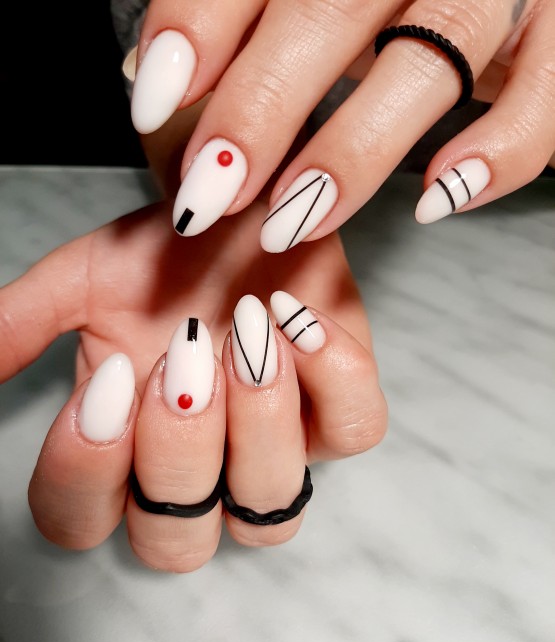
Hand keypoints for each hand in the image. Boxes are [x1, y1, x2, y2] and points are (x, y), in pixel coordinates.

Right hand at [0, 200, 386, 570]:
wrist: (238, 204)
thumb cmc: (164, 253)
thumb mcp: (84, 281)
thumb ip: (21, 326)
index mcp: (125, 449)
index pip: (80, 520)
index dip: (84, 470)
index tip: (111, 374)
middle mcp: (201, 469)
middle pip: (177, 544)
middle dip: (176, 452)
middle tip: (181, 354)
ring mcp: (276, 449)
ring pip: (273, 512)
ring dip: (255, 426)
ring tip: (244, 335)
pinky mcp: (341, 411)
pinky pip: (356, 434)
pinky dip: (333, 379)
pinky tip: (299, 320)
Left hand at [129, 0, 554, 241]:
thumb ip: (239, 18)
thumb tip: (154, 74)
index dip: (200, 23)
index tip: (155, 98)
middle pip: (332, 9)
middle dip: (262, 107)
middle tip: (211, 192)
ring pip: (435, 53)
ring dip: (355, 149)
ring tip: (292, 221)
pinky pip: (546, 97)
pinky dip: (498, 154)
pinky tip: (437, 199)